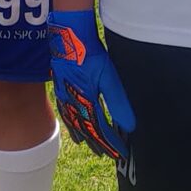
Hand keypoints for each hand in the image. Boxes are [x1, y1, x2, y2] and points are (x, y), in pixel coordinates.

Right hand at [49, 8, 135, 165]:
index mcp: (86, 102)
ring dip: (85, 137)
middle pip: (88, 130)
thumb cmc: (89, 54)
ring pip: (75, 124)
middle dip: (99, 143)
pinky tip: (74, 126)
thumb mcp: (109, 78)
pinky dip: (72, 125)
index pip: (102, 131)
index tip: (122, 153)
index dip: (112, 143)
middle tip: (109, 154)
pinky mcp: (61, 88)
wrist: (69, 36)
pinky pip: (66, 114)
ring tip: (91, 147)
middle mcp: (73, 104)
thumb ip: (118, 103)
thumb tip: (129, 126)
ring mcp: (65, 97)